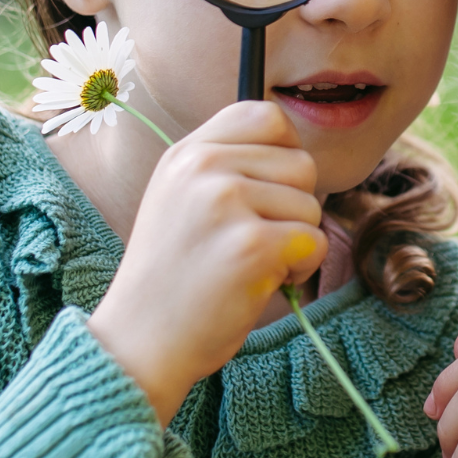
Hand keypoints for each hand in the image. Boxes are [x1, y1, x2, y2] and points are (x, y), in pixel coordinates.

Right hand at [90, 101, 325, 425]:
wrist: (142, 341)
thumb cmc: (176, 275)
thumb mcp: (183, 199)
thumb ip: (229, 166)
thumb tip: (297, 149)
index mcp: (187, 152)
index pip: (267, 116)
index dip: (285, 153)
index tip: (268, 190)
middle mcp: (202, 167)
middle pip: (302, 164)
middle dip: (293, 208)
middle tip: (250, 242)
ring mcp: (225, 203)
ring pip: (311, 206)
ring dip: (295, 243)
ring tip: (246, 265)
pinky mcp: (251, 244)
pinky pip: (315, 242)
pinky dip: (299, 269)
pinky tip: (258, 283)